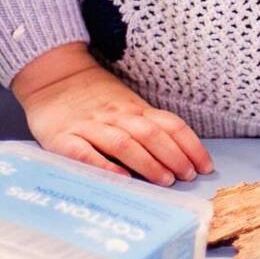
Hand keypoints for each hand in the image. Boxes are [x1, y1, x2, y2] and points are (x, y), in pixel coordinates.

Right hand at [10, 43, 213, 185]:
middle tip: (188, 176)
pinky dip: (103, 166)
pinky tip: (119, 179)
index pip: (170, 125)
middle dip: (174, 156)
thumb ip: (147, 126)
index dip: (190, 145)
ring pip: (123, 143)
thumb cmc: (95, 99)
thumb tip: (179, 155)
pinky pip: (84, 153)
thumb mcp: (126, 106)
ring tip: (165, 180)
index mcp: (136, 109)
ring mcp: (90, 126)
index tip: (205, 166)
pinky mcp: (62, 138)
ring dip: (148, 162)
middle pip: (151, 134)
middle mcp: (117, 116)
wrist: (54, 78)